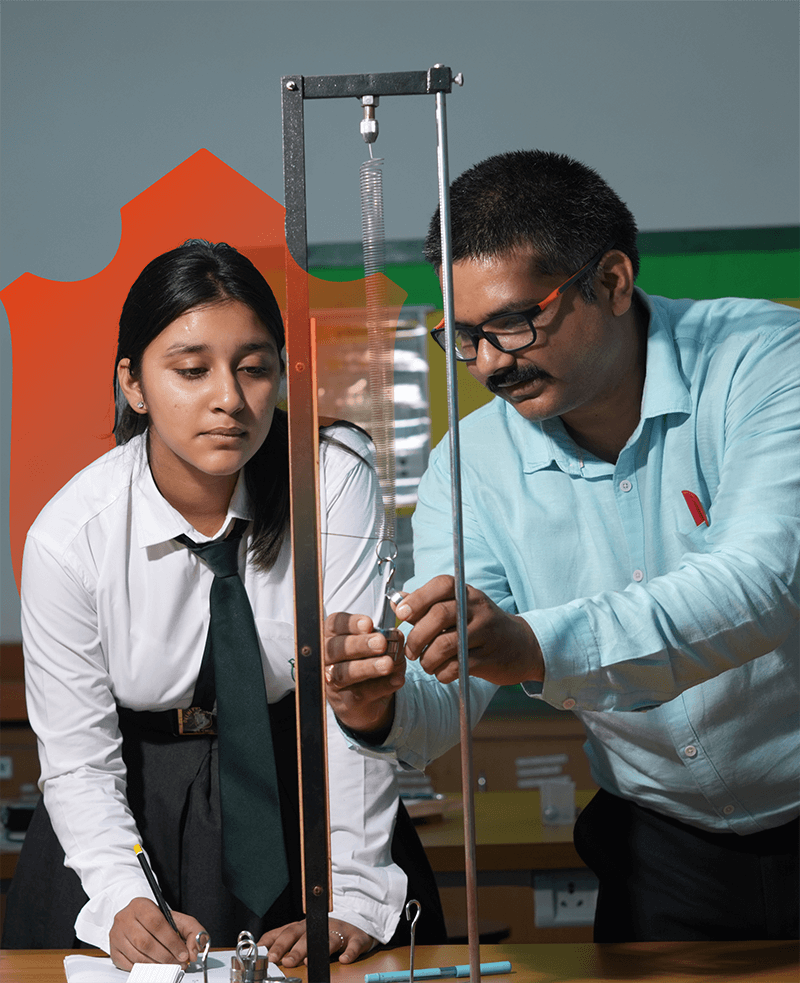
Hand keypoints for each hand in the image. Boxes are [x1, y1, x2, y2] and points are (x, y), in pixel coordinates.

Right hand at [108, 897, 203, 969]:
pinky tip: (154, 967)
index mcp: (141, 905)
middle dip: (165, 956)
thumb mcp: (177, 918)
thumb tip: (194, 949)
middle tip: (177, 963)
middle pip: (146, 942)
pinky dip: (144, 969)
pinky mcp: (113, 950)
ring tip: (169, 966)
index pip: (157, 924)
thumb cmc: (157, 920)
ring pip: (137, 956)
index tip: (183, 954)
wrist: (136, 919)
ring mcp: (116, 935)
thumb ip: (192, 930)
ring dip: (156, 965)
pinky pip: (129, 965)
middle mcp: (125, 918)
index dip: (172, 942)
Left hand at [259, 916, 374, 965]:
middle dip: (292, 948)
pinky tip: (344, 960)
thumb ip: (281, 939)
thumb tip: (259, 948)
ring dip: (316, 950)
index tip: (266, 955)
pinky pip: (354, 944)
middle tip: (283, 961)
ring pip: (326, 939)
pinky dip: (350, 952)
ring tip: (306, 962)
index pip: (286, 932)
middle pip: (303, 936)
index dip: (276, 943)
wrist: (355, 921)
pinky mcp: (355, 937)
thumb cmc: (323, 931)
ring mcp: (338, 931)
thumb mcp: (301, 933)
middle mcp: (319, 926)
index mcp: (303, 926)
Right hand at [324, 612, 404, 735]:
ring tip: (387, 664)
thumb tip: (397, 636)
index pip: (335, 625)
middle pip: (335, 649)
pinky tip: (396, 679)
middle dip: (359, 644)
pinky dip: (382, 686)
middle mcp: (327, 658)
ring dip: (367, 667)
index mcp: (333, 637)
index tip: (369, 624)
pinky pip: (360, 693)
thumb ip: (389, 640)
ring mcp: (333, 682)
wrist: (367, 701)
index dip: (350, 623)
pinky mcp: (345, 703)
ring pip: (343, 673)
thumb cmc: (370, 662)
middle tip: (381, 643)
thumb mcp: (381, 648)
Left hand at [397, 574, 543, 685]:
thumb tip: (397, 600)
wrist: (521, 646)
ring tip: (426, 663)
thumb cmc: (480, 625)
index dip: (417, 598)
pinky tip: (442, 672)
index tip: (401, 614)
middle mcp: (478, 609)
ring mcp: (485, 633)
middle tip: (410, 650)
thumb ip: (428, 604)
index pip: (441, 585)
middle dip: (417, 636)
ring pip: (445, 645)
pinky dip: (442, 673)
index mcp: (467, 593)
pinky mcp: (488, 658)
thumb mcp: (460, 608)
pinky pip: (456, 667)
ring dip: (427, 659)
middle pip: (439, 616)